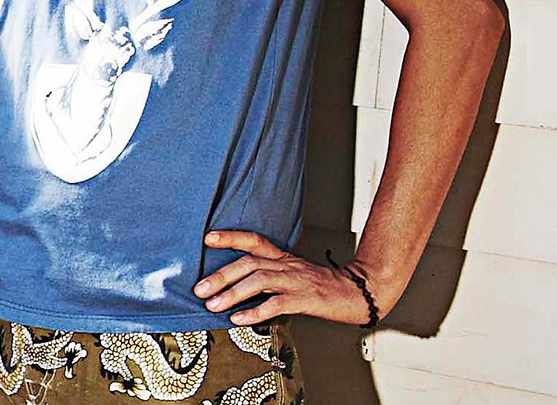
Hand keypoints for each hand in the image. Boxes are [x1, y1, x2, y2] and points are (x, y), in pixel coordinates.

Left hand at [194, 230, 375, 325]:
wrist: (356, 292)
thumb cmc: (320, 286)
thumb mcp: (292, 273)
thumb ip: (267, 275)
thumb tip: (234, 286)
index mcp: (282, 257)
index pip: (254, 240)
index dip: (231, 237)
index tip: (208, 238)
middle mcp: (286, 265)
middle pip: (249, 263)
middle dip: (221, 275)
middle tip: (200, 289)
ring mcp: (296, 281)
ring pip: (259, 281)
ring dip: (233, 293)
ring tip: (213, 305)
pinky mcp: (305, 298)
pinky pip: (277, 303)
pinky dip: (256, 311)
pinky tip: (239, 318)